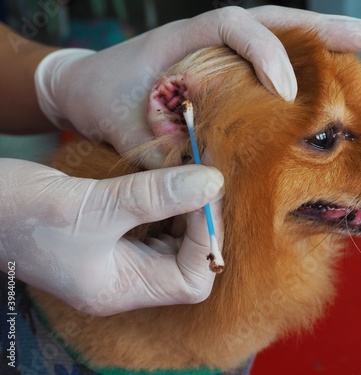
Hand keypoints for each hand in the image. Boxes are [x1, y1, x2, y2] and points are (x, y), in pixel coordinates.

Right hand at [0, 159, 222, 315]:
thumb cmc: (23, 213)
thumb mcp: (94, 205)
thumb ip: (154, 195)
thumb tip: (212, 182)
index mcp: (121, 289)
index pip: (191, 280)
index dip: (208, 238)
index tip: (207, 191)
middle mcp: (127, 277)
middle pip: (190, 260)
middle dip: (204, 219)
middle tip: (208, 176)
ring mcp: (121, 256)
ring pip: (177, 238)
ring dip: (189, 205)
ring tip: (192, 171)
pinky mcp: (115, 232)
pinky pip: (158, 221)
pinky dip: (170, 199)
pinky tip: (171, 175)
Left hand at [34, 6, 360, 168]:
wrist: (89, 91)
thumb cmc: (105, 100)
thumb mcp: (125, 125)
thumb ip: (161, 148)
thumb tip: (207, 175)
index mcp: (184, 39)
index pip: (236, 26)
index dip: (266, 53)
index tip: (286, 90)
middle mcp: (212, 40)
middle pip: (277, 22)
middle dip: (326, 33)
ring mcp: (225, 55)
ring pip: (284, 41)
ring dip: (328, 51)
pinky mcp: (231, 73)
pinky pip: (276, 66)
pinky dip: (309, 74)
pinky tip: (335, 90)